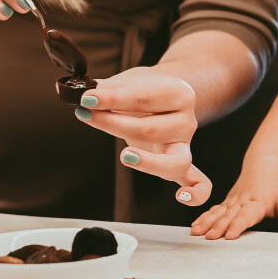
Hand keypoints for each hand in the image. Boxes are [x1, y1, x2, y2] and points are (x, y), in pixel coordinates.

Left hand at [73, 68, 211, 205]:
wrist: (166, 92)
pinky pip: (198, 182)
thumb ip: (106, 89)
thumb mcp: (129, 81)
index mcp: (180, 94)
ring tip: (125, 155)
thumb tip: (79, 93)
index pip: (144, 98)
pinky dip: (196, 193)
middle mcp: (188, 120)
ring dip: (146, 162)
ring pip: (174, 161)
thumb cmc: (147, 88)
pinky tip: (181, 197)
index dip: (112, 99)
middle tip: (86, 113)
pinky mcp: (181, 163)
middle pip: (151, 130)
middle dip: (113, 123)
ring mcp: (185, 145)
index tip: (87, 98)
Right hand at [190, 156, 277, 239]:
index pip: (246, 215)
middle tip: (209, 237)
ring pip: (218, 212)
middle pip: (229, 215)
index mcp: (257, 202)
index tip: (230, 235)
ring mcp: (233, 200)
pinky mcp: (227, 201)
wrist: (265, 163)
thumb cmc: (275, 183)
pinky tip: (196, 225)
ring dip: (207, 222)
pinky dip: (204, 217)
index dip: (238, 225)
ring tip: (197, 232)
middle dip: (218, 227)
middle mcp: (242, 201)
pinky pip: (214, 209)